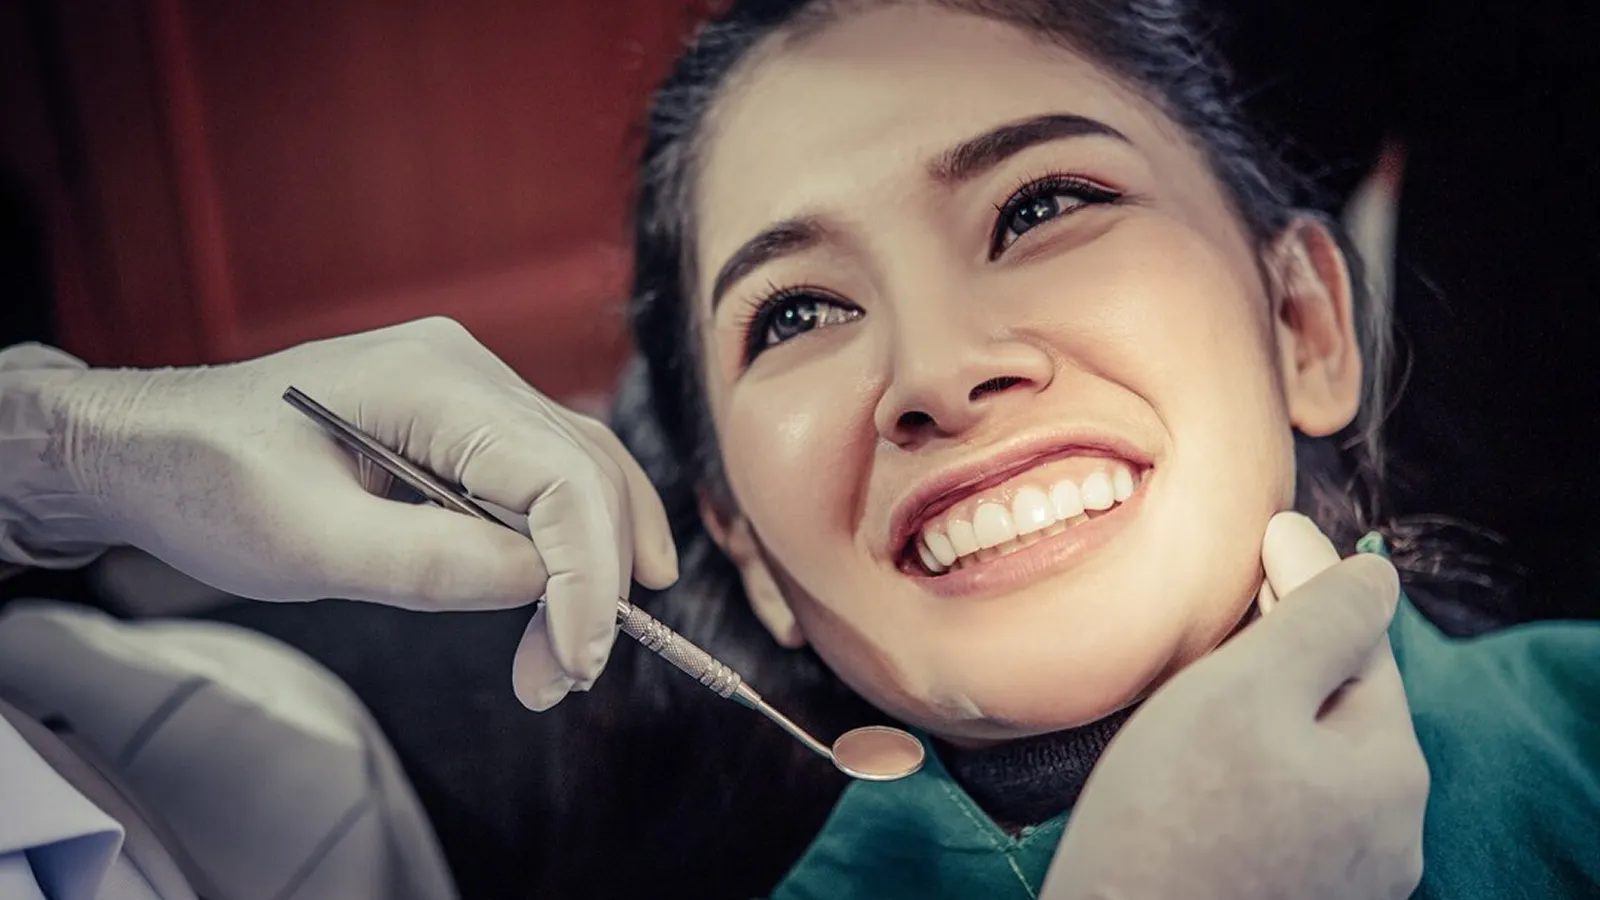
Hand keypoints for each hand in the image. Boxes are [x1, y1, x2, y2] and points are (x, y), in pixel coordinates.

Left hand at [37, 317, 677, 709]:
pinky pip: (548, 473)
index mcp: (432, 381)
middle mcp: (469, 369)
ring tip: (579, 651)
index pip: (556, 476)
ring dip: (594, 563)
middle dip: (592, 582)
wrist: (151, 446)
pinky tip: (603, 580)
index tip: (571, 663)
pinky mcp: (465, 421)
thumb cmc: (210, 485)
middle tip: (561, 679)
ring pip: (582, 470)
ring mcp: (472, 389)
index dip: (583, 574)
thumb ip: (429, 564)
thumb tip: (540, 586)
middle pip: (585, 473)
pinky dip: (576, 535)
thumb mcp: (306, 544)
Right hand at [1040, 512, 1427, 899]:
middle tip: (1235, 592)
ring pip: (1309, 755)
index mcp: (1390, 769)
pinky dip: (1251, 764)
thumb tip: (1368, 569)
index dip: (1307, 578)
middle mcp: (1386, 831)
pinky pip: (1283, 805)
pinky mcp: (1291, 897)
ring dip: (1269, 706)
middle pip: (1338, 702)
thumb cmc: (1172, 816)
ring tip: (1212, 669)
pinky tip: (1203, 755)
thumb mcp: (1248, 688)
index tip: (1269, 529)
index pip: (1360, 641)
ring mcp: (1343, 875)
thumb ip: (1317, 619)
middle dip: (1289, 644)